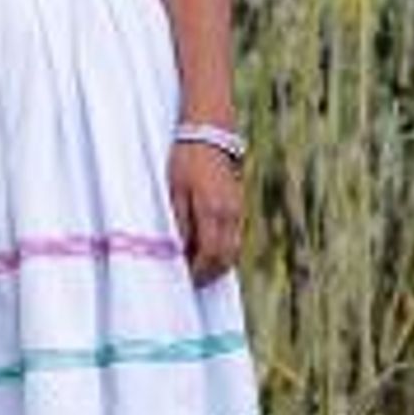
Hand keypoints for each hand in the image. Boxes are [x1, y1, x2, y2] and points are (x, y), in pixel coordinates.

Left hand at [169, 140, 242, 286]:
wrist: (210, 134)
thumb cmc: (186, 160)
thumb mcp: (174, 190)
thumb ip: (180, 223)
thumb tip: (179, 250)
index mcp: (212, 212)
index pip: (211, 256)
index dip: (199, 273)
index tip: (186, 280)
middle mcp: (230, 214)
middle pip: (226, 258)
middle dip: (210, 273)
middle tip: (192, 280)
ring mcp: (238, 210)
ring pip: (234, 248)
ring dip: (218, 263)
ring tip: (199, 267)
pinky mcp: (239, 205)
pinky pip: (234, 236)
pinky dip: (223, 248)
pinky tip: (207, 248)